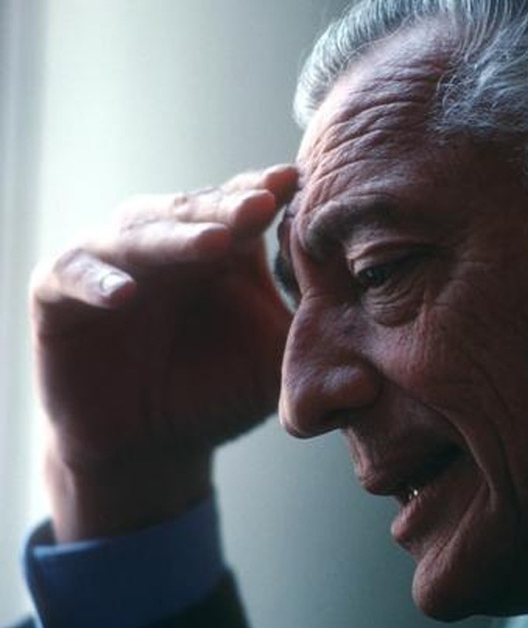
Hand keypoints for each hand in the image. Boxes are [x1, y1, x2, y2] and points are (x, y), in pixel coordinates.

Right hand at [31, 165, 297, 538]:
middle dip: (227, 205)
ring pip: (136, 233)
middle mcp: (165, 242)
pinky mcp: (57, 294)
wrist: (148, 444)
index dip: (267, 193)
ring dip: (172, 236)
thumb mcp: (272, 373)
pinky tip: (126, 294)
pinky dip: (97, 281)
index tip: (300, 183)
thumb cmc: (216, 392)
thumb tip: (371, 386)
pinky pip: (72, 278)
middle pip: (194, 208)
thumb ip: (318, 365)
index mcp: (220, 247)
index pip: (243, 205)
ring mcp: (109, 262)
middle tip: (261, 203)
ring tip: (210, 243)